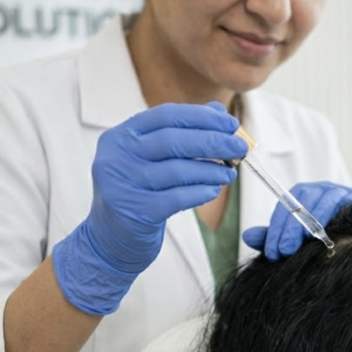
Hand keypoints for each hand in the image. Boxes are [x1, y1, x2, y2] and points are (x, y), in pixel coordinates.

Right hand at [52, 102, 248, 314]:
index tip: (231, 124)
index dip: (202, 117)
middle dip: (213, 142)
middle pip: (173, 140)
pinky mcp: (135, 211)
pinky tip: (214, 191)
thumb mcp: (153, 159)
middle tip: (240, 148)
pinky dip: (201, 192)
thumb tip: (219, 113)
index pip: (166, 115)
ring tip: (229, 173)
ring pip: (177, 170)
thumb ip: (182, 134)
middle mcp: (116, 156)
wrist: (111, 238)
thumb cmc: (139, 192)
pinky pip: (177, 197)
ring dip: (211, 169)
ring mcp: (122, 184)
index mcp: (121, 135)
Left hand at [243, 181, 351, 260]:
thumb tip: (246, 236)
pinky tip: (334, 236)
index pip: (285, 206)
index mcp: (302, 195)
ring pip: (327, 199)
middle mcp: (320, 190)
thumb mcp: (293, 238)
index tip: (273, 252)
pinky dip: (341, 218)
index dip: (277, 230)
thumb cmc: (322, 234)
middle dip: (292, 227)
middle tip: (285, 251)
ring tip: (307, 241)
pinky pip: (350, 204)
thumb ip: (272, 237)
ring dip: (316, 220)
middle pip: (303, 200)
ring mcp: (340, 192)